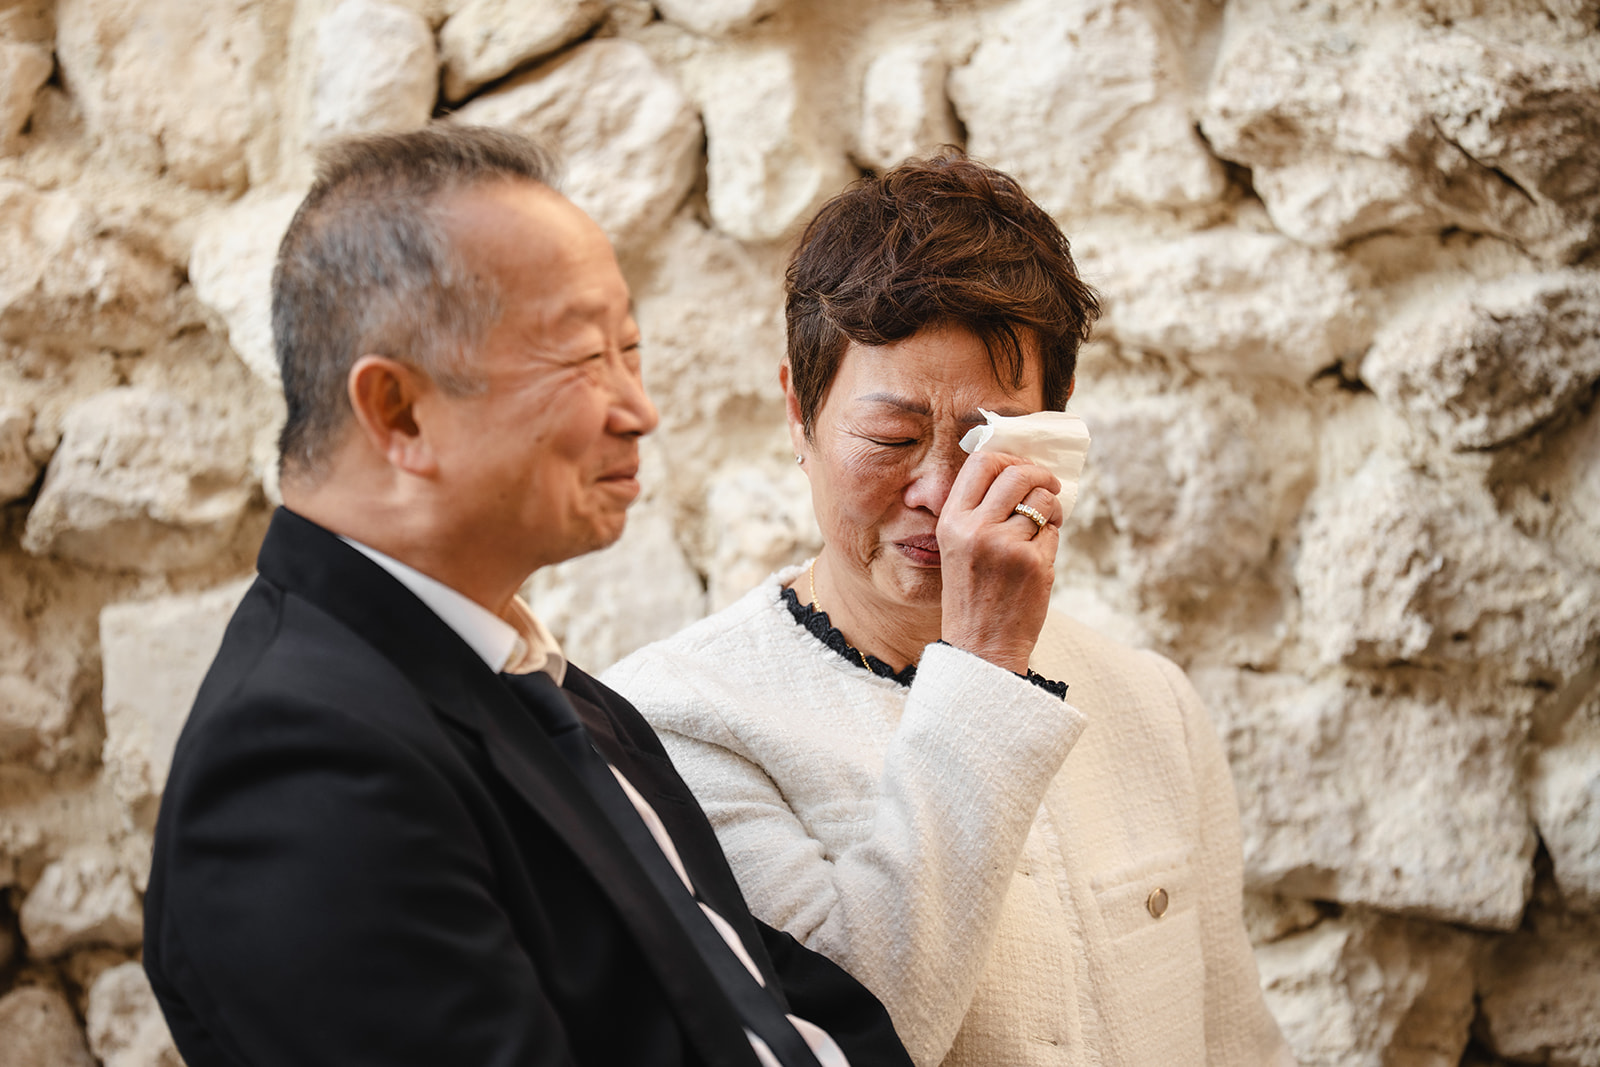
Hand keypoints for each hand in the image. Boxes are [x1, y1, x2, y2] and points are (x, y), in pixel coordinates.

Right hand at [936, 451, 1061, 674]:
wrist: (981, 647)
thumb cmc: (973, 596)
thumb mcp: (958, 548)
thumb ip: (978, 512)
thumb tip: (1016, 471)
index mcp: (952, 522)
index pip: (981, 463)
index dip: (1008, 457)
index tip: (1021, 468)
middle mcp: (975, 528)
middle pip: (1017, 473)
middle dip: (1040, 475)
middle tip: (1048, 486)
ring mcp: (1006, 545)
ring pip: (1042, 500)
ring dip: (1051, 507)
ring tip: (1045, 525)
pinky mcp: (1033, 562)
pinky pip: (1052, 532)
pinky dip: (1052, 539)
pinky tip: (1039, 557)